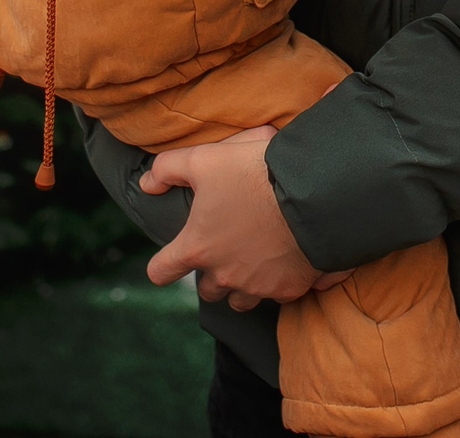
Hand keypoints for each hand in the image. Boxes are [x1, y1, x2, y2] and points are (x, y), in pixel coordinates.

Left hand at [138, 126, 340, 306]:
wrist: (313, 191)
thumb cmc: (255, 173)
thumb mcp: (205, 159)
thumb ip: (167, 169)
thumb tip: (146, 184)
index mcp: (198, 248)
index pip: (161, 272)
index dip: (162, 266)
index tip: (169, 261)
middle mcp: (224, 275)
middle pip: (207, 291)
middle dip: (212, 273)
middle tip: (226, 248)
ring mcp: (258, 286)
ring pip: (241, 300)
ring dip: (243, 284)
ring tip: (256, 260)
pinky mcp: (290, 288)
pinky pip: (279, 294)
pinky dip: (281, 281)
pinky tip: (290, 259)